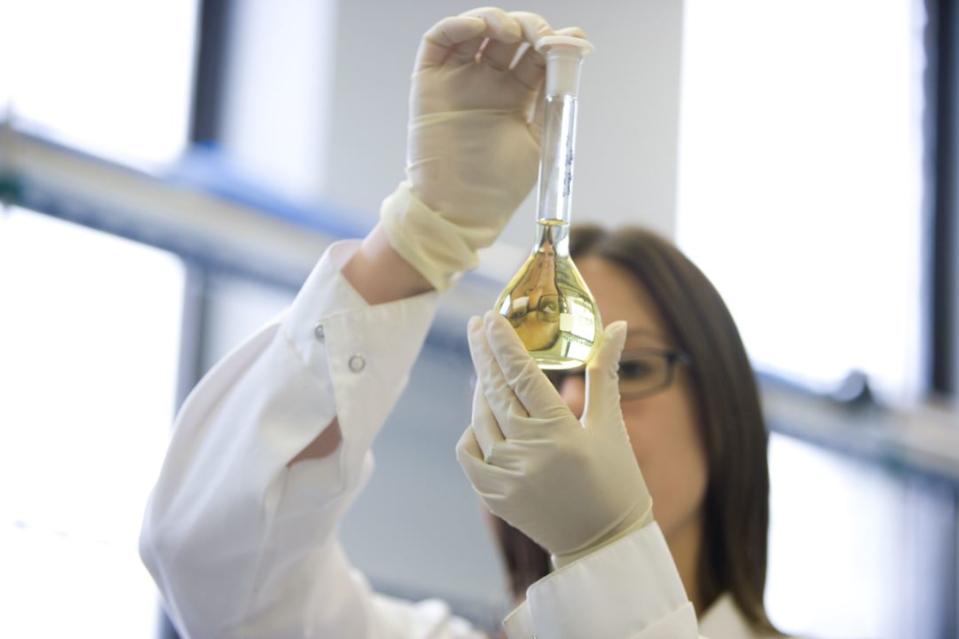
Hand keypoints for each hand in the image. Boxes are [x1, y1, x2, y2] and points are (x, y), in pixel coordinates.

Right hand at [381, 8, 586, 290]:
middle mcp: (486, 84)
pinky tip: (479, 28)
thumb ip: (554, 95)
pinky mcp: (429, 81)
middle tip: (540, 36)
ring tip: (511, 32)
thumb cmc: (499, 185)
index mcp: (515, 97)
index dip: (552, 41)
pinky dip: (458, 24)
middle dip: (528, 27)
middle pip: (508, 37)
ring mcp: (457, 80)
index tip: (570, 40)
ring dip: (496, 20)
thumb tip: (576, 45)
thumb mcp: (540, 138)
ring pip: (475, 30)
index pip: (535, 55)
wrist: (459, 210)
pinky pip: (439, 41)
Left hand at [456, 313, 653, 567]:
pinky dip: (473, 430)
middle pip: (496, 390)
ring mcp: (507, 476)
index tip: (490, 318)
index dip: (503, 343)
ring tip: (485, 366)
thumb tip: (616, 326)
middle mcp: (528, 452)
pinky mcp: (494, 496)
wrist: (603, 544)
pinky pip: (469, 453)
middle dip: (484, 353)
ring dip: (481, 388)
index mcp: (560, 432)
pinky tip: (483, 415)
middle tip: (476, 325)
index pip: (522, 375)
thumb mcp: (610, 425)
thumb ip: (604, 372)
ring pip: (481, 419)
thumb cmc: (615, 481)